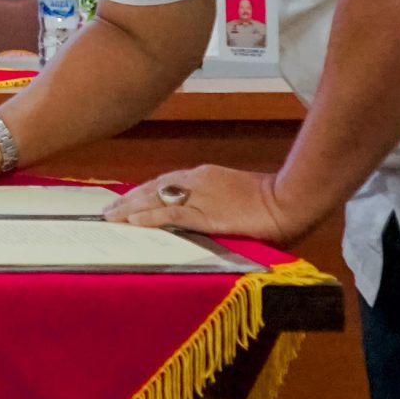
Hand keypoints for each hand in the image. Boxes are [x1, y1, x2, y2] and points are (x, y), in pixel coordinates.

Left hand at [105, 165, 297, 244]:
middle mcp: (198, 181)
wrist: (290, 200)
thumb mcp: (238, 196)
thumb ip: (218, 202)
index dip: (145, 191)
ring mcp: (201, 196)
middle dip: (130, 199)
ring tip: (111, 217)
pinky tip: (134, 222)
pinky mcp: (207, 213)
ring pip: (156, 199)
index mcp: (206, 176)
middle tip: (109, 209)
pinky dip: (151, 218)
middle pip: (155, 188)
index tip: (128, 199)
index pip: (167, 182)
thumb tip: (208, 214)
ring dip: (131, 209)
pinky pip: (172, 214)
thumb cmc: (271, 200)